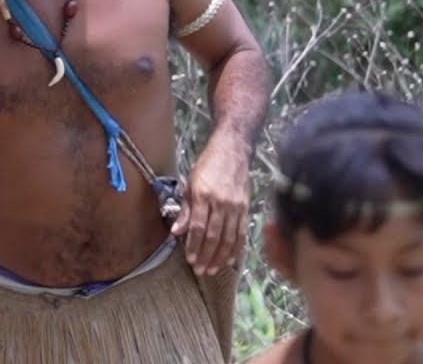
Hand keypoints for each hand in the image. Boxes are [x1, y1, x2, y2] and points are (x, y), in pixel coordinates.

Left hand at [171, 143, 249, 276]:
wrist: (232, 152)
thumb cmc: (207, 168)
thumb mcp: (189, 185)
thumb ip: (185, 210)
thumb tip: (176, 232)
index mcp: (204, 196)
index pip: (198, 227)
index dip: (193, 245)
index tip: (190, 259)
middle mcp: (221, 204)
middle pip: (214, 236)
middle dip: (206, 256)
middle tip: (200, 270)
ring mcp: (236, 207)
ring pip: (229, 238)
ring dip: (220, 257)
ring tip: (212, 269)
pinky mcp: (246, 209)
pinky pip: (241, 233)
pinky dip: (236, 248)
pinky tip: (230, 259)